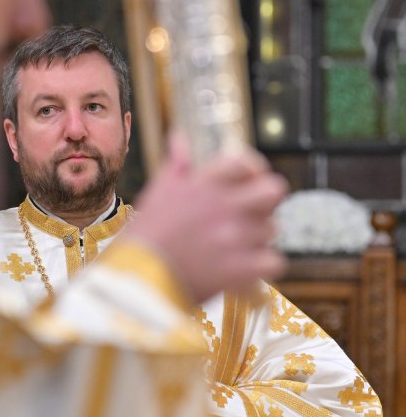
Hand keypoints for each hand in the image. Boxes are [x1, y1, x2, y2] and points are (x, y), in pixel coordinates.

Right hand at [127, 132, 287, 302]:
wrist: (140, 278)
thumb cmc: (146, 234)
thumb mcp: (158, 191)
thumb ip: (176, 163)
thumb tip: (179, 137)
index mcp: (205, 184)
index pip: (245, 162)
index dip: (252, 169)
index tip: (248, 179)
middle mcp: (226, 206)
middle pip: (274, 190)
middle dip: (267, 198)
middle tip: (253, 210)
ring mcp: (238, 237)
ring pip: (272, 228)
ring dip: (257, 236)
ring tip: (234, 244)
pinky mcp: (244, 268)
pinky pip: (274, 261)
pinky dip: (262, 266)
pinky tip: (244, 266)